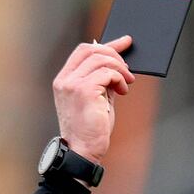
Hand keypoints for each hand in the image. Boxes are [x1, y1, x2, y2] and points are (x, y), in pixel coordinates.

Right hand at [52, 35, 134, 162]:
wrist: (83, 151)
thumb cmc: (91, 130)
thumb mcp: (97, 101)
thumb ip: (102, 82)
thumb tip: (116, 67)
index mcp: (64, 80)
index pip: (83, 51)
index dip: (106, 44)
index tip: (124, 42)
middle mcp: (65, 79)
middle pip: (91, 49)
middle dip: (114, 54)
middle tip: (128, 69)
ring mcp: (73, 84)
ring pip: (101, 59)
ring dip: (120, 69)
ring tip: (128, 82)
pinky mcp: (84, 91)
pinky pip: (107, 73)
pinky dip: (119, 79)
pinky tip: (124, 90)